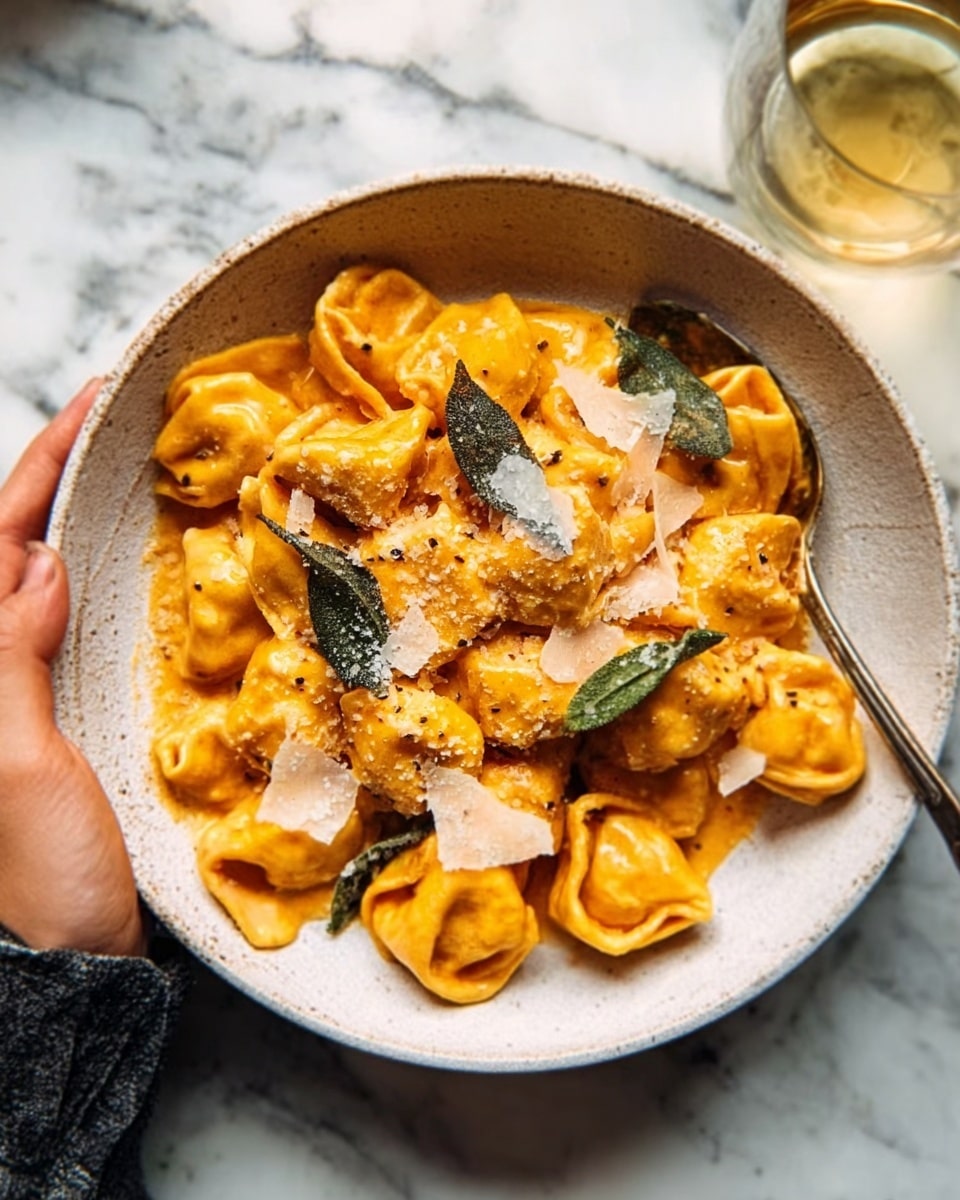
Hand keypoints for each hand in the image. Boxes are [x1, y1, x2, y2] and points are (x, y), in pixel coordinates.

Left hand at [0, 381, 144, 956]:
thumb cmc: (40, 872)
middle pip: (1, 554)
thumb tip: (33, 566)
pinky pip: (61, 627)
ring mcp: (14, 694)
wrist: (66, 955)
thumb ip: (6, 658)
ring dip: (64, 523)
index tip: (87, 408)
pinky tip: (111, 564)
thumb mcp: (16, 764)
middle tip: (104, 424)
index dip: (33, 472)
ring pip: (31, 585)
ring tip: (110, 472)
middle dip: (44, 483)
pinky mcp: (50, 716)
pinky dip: (85, 581)